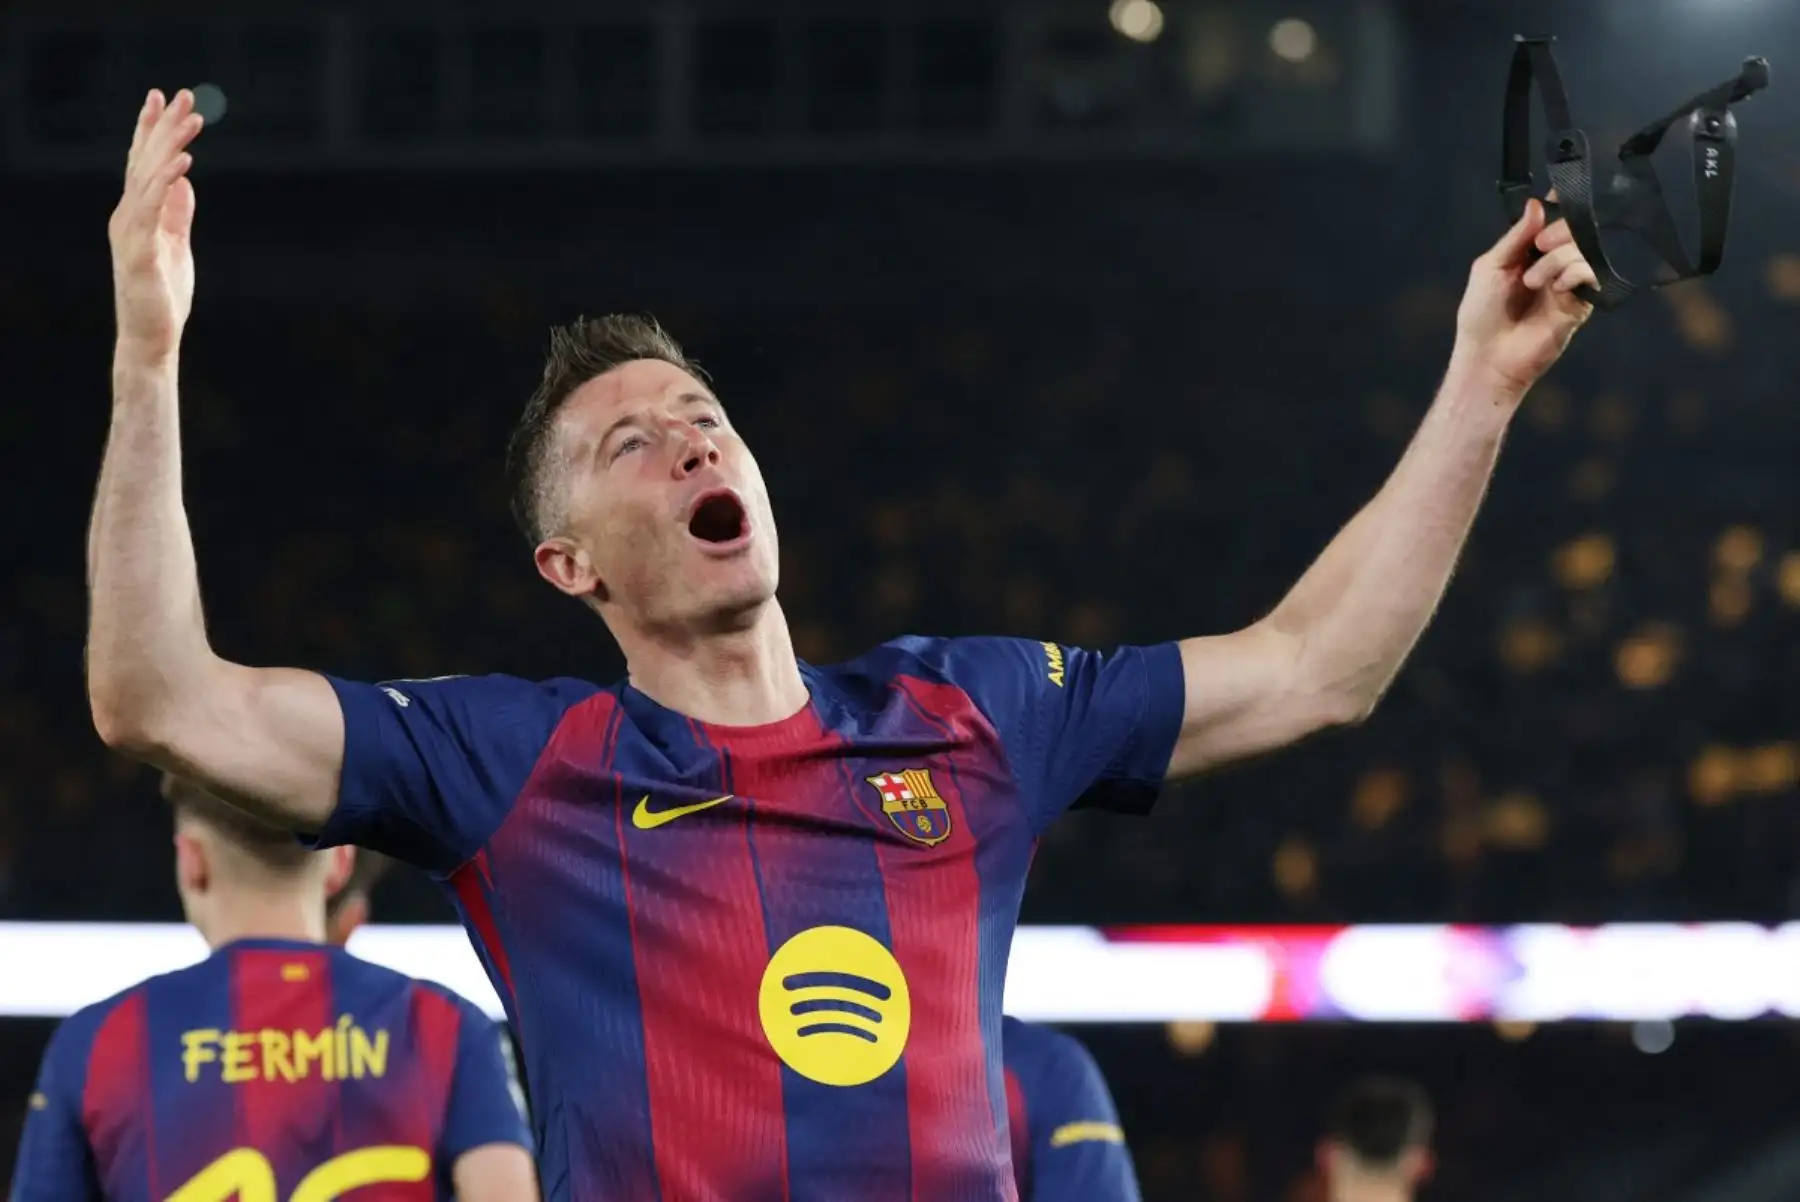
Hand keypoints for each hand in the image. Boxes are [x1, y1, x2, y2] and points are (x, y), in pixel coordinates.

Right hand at [109, 89, 204, 366]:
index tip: (162, 98)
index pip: (141, 162)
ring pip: (149, 177)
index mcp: (135, 213)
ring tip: (192, 119)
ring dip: (171, 146)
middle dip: (163, 125)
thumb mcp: (175, 244)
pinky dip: (167, 183)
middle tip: (182, 94)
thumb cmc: (162, 295)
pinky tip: (184, 163)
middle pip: (144, 161)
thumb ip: (176, 213)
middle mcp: (127, 215)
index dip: (150, 129)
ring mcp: (131, 231)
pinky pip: (153, 209)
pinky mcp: (141, 250)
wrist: (150, 336)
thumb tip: (183, 182)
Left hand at [1451, 196, 1595, 399]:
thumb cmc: (1481, 314)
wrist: (1488, 357)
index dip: (1558, 206)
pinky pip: (1590, 275)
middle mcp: (1551, 265)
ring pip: (1582, 251)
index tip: (1561, 192)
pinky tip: (1554, 288)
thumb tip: (1537, 204)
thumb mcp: (1490, 267)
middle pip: (1573, 231)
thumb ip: (1515, 236)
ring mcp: (1567, 284)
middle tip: (1541, 244)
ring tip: (1532, 281)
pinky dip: (1573, 273)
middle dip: (1559, 230)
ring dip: (1556, 259)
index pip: (1552, 222)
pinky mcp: (1580, 304)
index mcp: (1528, 254)